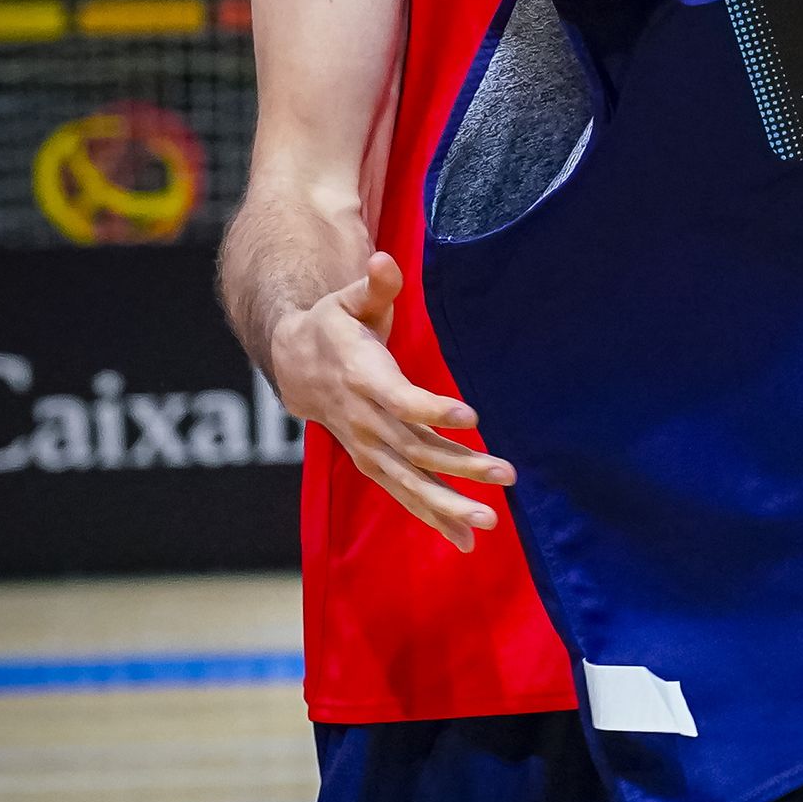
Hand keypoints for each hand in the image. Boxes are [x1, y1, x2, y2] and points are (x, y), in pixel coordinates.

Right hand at [270, 252, 513, 553]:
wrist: (296, 364)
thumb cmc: (336, 323)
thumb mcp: (350, 298)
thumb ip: (374, 284)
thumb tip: (382, 260)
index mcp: (363, 377)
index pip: (400, 399)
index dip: (432, 409)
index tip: (471, 417)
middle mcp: (366, 421)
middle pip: (416, 449)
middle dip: (461, 466)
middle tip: (506, 476)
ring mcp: (368, 448)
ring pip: (411, 482)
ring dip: (450, 505)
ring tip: (489, 521)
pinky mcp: (374, 464)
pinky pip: (405, 496)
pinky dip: (434, 519)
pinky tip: (467, 541)